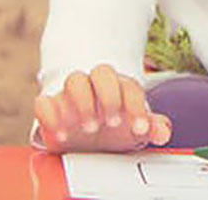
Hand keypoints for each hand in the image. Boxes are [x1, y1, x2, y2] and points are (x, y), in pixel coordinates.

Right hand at [33, 64, 171, 152]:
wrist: (82, 134)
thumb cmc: (113, 128)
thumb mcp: (133, 129)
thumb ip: (151, 127)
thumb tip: (163, 131)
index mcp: (119, 88)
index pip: (129, 86)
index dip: (136, 106)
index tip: (140, 129)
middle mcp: (95, 86)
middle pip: (102, 72)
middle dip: (109, 96)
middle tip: (112, 123)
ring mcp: (70, 94)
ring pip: (75, 80)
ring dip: (83, 102)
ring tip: (89, 128)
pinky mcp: (49, 106)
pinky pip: (44, 101)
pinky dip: (51, 116)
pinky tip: (62, 135)